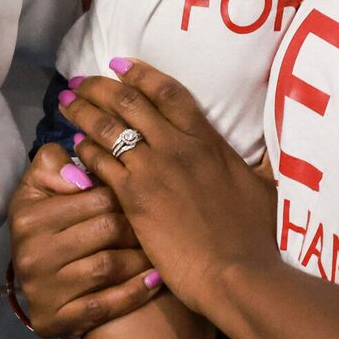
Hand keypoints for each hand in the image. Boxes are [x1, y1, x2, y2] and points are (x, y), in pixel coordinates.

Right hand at [7, 143, 159, 336]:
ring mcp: (42, 290)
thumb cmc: (45, 221)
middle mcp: (32, 254)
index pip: (97, 198)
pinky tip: (156, 281)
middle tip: (159, 225)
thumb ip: (53, 163)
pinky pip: (104, 306)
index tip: (145, 198)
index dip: (127, 196)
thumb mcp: (39, 185)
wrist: (32, 275)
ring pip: (108, 267)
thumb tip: (80, 173)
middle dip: (138, 227)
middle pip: (107, 231)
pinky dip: (134, 293)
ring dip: (142, 259)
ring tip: (160, 250)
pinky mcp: (53, 320)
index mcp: (29, 216)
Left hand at [63, 60, 277, 324]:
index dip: (141, 74)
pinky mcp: (133, 198)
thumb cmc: (256, 236)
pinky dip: (85, 151)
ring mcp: (152, 170)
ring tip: (67, 104)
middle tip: (81, 82)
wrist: (237, 274)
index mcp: (208, 139)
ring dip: (84, 112)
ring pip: (108, 128)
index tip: (120, 64)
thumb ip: (261, 164)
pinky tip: (75, 147)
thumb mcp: (266, 188)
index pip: (168, 92)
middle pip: (129, 102)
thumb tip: (271, 154)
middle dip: (100, 87)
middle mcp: (176, 145)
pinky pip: (100, 164)